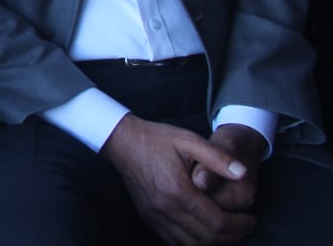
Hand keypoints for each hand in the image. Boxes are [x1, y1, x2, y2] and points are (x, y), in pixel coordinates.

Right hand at [101, 114, 255, 244]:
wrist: (122, 140)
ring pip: (191, 243)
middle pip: (206, 237)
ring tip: (229, 230)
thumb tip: (243, 172)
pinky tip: (205, 232)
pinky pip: (175, 240)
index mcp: (177, 190)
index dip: (240, 225)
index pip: (217, 222)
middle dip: (232, 236)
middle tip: (246, 226)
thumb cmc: (156, 138)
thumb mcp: (189, 140)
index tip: (252, 219)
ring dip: (214, 242)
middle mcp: (164, 208)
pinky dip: (194, 241)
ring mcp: (154, 215)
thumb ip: (217, 157)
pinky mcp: (148, 216)